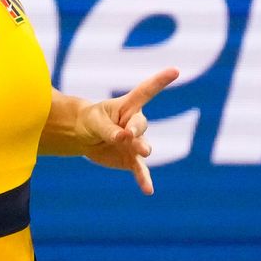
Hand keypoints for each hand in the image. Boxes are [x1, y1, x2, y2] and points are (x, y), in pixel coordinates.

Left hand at [76, 67, 178, 194]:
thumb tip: (123, 138)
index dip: (160, 80)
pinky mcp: (132, 160)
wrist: (85, 137)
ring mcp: (136, 143)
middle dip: (136, 130)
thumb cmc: (91, 121)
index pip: (146, 91)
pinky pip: (140, 171)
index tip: (174, 70)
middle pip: (141, 125)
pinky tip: (148, 190)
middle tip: (129, 134)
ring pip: (143, 147)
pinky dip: (144, 180)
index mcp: (127, 107)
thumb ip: (110, 129)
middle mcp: (135, 124)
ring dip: (142, 149)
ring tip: (144, 152)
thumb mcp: (95, 121)